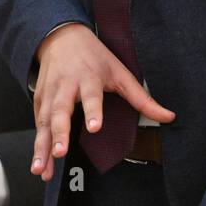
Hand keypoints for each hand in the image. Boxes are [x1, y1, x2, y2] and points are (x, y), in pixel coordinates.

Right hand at [31, 23, 174, 181]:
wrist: (62, 37)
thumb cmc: (94, 57)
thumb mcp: (120, 72)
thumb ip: (142, 98)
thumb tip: (169, 117)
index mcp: (89, 77)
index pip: (92, 95)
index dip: (92, 110)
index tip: (94, 127)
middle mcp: (67, 86)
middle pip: (61, 110)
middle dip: (59, 132)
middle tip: (60, 152)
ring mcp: (50, 94)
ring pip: (45, 122)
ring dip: (42, 147)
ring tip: (41, 169)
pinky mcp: (39, 102)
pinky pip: (38, 127)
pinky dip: (37, 147)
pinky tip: (39, 166)